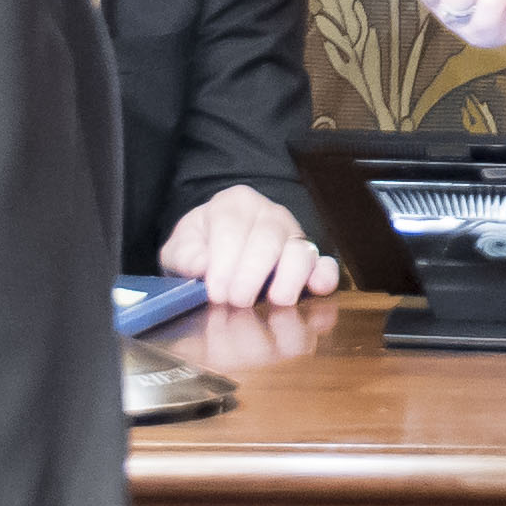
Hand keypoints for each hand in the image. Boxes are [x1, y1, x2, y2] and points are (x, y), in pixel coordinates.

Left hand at [163, 184, 339, 308]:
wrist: (217, 252)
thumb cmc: (200, 249)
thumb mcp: (180, 247)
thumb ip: (184, 254)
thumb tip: (200, 266)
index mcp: (234, 204)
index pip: (232, 227)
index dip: (224, 262)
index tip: (215, 292)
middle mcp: (270, 215)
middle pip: (268, 238)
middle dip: (253, 273)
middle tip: (238, 301)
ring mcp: (294, 236)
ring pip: (301, 250)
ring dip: (290, 278)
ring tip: (276, 301)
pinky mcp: (311, 260)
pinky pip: (325, 263)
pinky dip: (325, 276)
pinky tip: (318, 289)